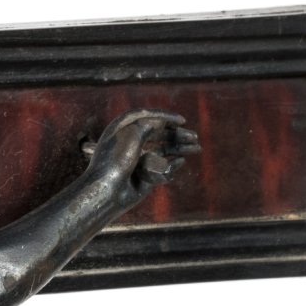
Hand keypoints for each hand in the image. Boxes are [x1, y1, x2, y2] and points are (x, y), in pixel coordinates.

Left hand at [81, 109, 200, 198]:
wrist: (109, 189)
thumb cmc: (118, 158)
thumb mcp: (133, 132)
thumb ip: (150, 124)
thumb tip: (162, 124)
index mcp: (124, 128)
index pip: (147, 117)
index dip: (165, 117)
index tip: (181, 120)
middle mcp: (131, 141)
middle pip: (159, 134)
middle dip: (177, 134)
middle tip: (194, 137)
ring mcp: (137, 159)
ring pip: (163, 150)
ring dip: (179, 148)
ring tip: (196, 148)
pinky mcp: (143, 175)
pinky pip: (160, 167)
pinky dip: (171, 163)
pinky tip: (180, 161)